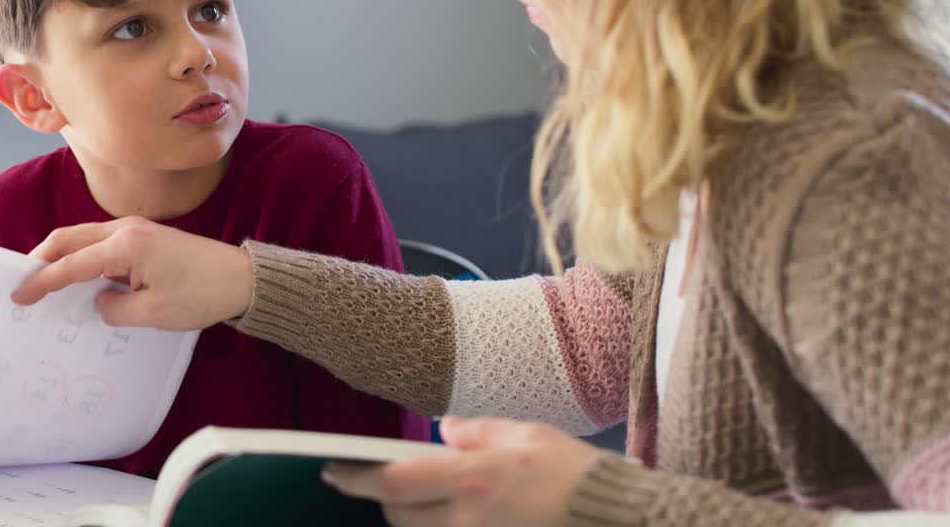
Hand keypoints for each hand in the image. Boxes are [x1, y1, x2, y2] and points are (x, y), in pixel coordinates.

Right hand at [12, 217, 253, 330]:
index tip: (19, 296)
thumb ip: (115, 309)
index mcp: (126, 246)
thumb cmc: (203, 294)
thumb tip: (99, 301)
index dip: (41, 281)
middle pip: (69, 238)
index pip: (71, 264)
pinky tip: (79, 276)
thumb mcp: (154, 312)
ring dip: (61, 255)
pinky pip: (102, 242)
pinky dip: (83, 256)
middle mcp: (127, 229)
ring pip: (84, 237)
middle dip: (41, 258)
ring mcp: (137, 229)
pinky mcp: (146, 235)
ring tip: (43, 279)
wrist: (242, 278)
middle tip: (21, 282)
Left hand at [322, 416, 600, 526]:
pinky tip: (447, 513)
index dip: (356, 477)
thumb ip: (478, 432)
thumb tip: (446, 431)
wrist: (617, 519)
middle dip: (383, 498)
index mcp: (474, 478)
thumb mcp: (527, 434)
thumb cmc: (576, 474)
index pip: (394, 481)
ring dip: (409, 517)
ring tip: (416, 497)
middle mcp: (469, 519)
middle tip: (381, 479)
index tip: (332, 470)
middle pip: (398, 515)